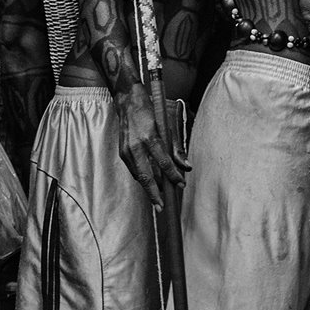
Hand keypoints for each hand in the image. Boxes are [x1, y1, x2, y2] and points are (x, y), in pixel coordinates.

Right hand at [114, 90, 185, 209]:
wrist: (127, 102)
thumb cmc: (150, 112)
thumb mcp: (166, 127)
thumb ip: (176, 148)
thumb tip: (186, 166)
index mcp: (150, 137)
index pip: (164, 163)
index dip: (173, 176)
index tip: (181, 185)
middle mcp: (136, 146)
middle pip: (146, 176)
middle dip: (154, 193)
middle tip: (162, 207)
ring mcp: (127, 150)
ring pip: (138, 175)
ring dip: (148, 188)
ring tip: (158, 199)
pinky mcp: (122, 152)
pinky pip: (134, 170)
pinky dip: (142, 178)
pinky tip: (150, 184)